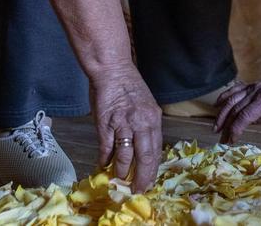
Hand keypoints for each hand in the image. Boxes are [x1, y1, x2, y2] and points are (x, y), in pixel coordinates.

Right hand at [89, 64, 162, 190]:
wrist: (112, 70)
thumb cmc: (129, 87)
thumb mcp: (147, 106)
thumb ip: (147, 126)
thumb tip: (145, 149)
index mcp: (154, 119)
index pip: (156, 150)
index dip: (152, 169)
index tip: (149, 182)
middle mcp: (142, 123)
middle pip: (145, 157)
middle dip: (141, 177)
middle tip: (137, 189)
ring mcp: (124, 124)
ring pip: (125, 156)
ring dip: (121, 171)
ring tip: (118, 179)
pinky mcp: (106, 124)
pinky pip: (107, 147)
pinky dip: (105, 159)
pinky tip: (104, 165)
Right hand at [213, 68, 260, 142]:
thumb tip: (249, 123)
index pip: (245, 116)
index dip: (235, 129)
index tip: (230, 141)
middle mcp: (255, 92)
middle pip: (235, 110)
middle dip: (226, 126)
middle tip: (221, 140)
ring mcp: (252, 87)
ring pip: (231, 100)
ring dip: (221, 114)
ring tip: (216, 127)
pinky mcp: (251, 86)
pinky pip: (234, 90)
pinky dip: (224, 97)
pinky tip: (217, 105)